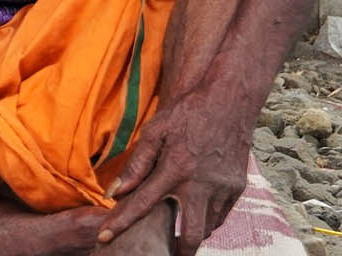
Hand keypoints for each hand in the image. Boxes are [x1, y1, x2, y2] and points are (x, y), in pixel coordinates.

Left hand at [100, 86, 253, 254]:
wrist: (229, 100)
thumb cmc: (188, 113)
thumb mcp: (155, 131)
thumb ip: (137, 164)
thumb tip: (116, 191)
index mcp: (176, 168)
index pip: (142, 204)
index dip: (120, 224)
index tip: (104, 239)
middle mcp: (201, 184)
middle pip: (190, 235)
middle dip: (178, 252)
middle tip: (165, 255)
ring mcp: (223, 188)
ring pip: (208, 227)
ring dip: (193, 235)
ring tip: (178, 236)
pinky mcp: (237, 187)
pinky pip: (222, 215)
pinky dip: (208, 220)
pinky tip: (196, 215)